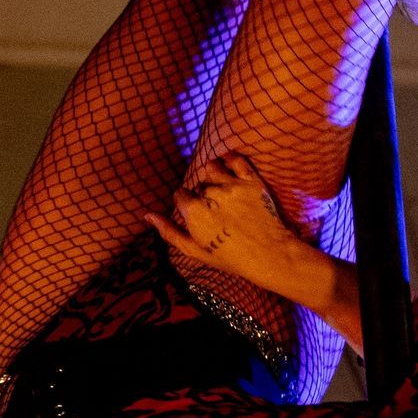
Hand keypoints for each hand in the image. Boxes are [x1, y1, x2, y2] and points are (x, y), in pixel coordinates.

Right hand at [145, 155, 314, 299]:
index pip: (180, 194)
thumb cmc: (231, 257)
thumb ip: (169, 232)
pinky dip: (230, 160)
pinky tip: (229, 165)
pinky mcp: (252, 181)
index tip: (196, 213)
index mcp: (193, 211)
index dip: (186, 203)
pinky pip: (236, 159)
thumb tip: (147, 215)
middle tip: (215, 209)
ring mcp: (232, 185)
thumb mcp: (195, 251)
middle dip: (202, 192)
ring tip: (221, 189)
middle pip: (197, 183)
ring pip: (212, 168)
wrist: (270, 255)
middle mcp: (210, 193)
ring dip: (213, 175)